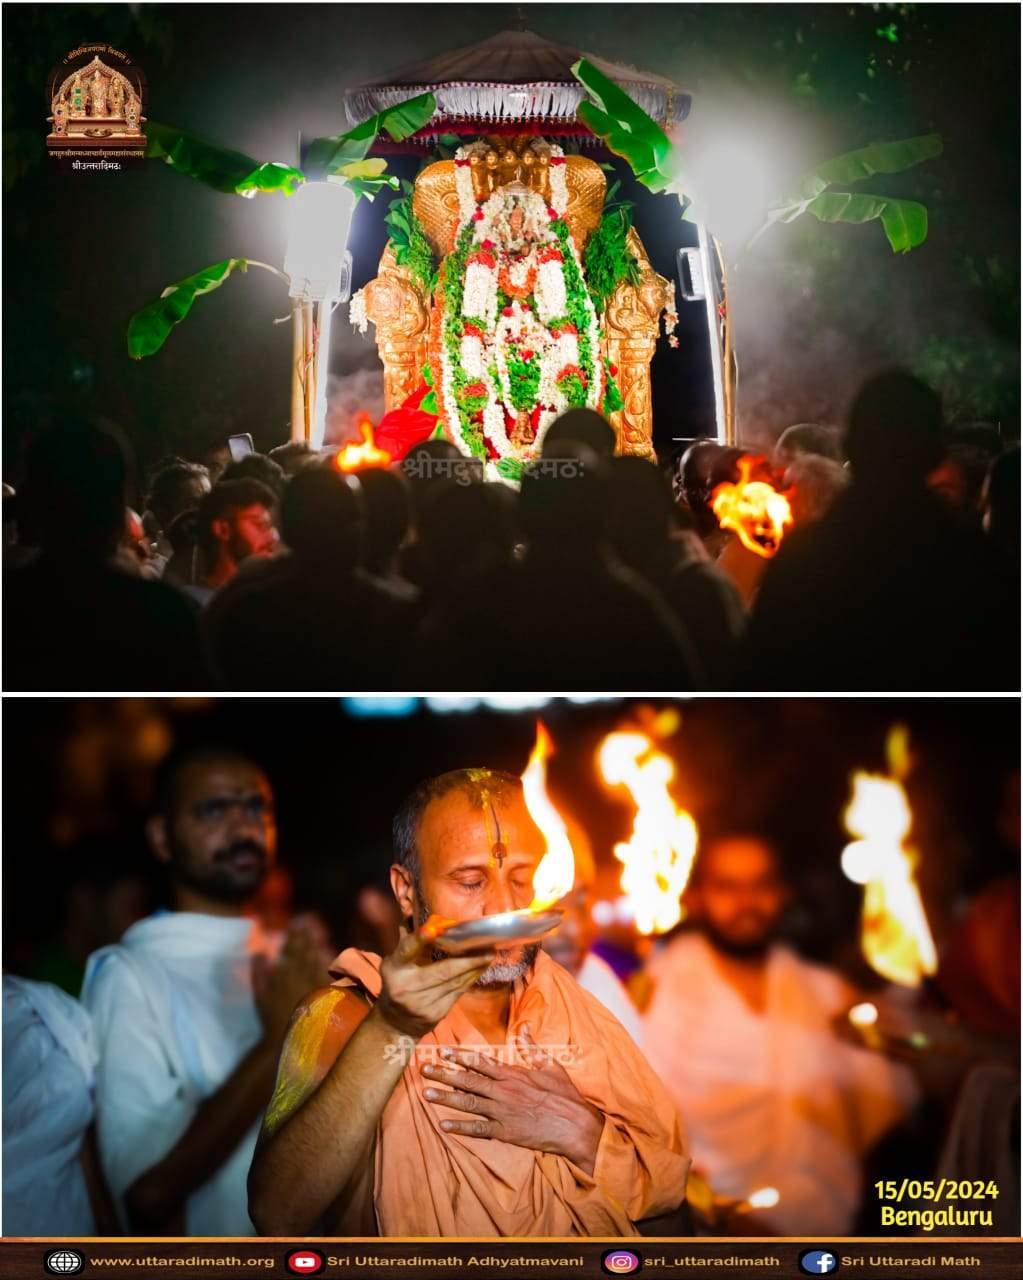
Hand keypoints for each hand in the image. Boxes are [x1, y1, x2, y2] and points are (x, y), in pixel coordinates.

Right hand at [253, 921, 329, 1042]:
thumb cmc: (270, 1018)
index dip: (295, 935)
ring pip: (316, 961)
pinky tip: (330, 956)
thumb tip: (259, 951)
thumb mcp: (259, 995)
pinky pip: (327, 976)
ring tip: (318, 935)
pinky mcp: (323, 996)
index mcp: (283, 976)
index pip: (290, 950)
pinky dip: (328, 964)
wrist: (284, 1042)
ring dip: (317, 946)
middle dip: (306, 936)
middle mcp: (298, 978)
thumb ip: (258, 972)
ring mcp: (312, 986)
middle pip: (304, 952)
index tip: (298, 923)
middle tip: (310, 923)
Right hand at [376, 927, 496, 1040]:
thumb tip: (436, 921)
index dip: (420, 939)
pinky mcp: (436, 1014)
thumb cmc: (400, 981)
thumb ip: (416, 942)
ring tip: (489, 955)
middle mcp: (406, 986)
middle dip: (468, 959)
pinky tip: (480, 968)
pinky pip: (458, 992)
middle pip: (442, 970)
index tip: (434, 929)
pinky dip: (471, 978)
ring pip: (455, 981)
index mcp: (394, 967)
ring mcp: (421, 1003)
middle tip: (487, 947)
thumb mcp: (400, 961)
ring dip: (475, 967)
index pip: (407, 950)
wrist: (396, 1022)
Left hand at [420, 1027, 603, 1172]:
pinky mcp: (505, 1132)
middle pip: (468, 1080)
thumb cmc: (564, 1094)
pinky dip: (460, 1128)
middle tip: (424, 1069)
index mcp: (512, 1074)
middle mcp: (503, 1091)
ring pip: (468, 1103)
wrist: (575, 1125)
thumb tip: (523, 1027)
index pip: (480, 1062)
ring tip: (426, 1094)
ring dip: (446, 1098)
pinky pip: (478, 1129)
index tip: (442, 1051)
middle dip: (444, 1074)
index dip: (460, 1056)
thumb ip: (531, 1048)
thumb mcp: (549, 1065)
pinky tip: (443, 1125)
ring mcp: (502, 1112)